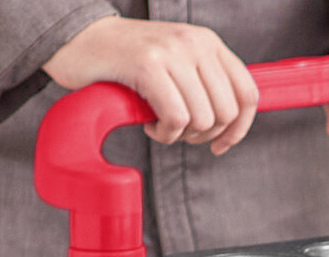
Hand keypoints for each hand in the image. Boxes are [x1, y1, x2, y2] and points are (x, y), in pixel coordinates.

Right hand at [44, 17, 259, 154]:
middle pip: (226, 112)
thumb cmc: (128, 61)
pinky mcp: (148, 65)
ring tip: (161, 124)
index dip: (240, 128)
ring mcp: (172, 52)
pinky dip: (165, 134)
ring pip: (202, 119)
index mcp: (208, 42)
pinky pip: (177, 119)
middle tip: (178, 131)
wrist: (80, 39)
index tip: (221, 144)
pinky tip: (150, 125)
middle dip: (204, 134)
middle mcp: (195, 43)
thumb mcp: (177, 64)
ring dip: (182, 135)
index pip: (248, 93)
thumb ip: (205, 84)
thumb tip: (233, 125)